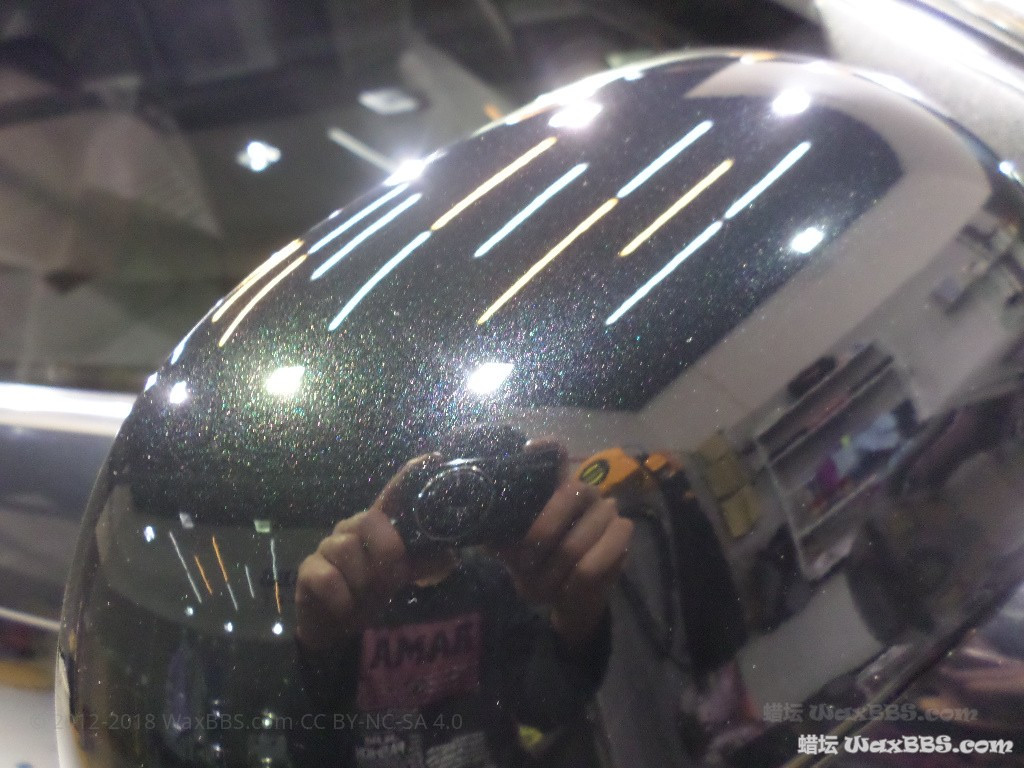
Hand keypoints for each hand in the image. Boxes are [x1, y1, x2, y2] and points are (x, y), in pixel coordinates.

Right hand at [294, 455, 437, 651]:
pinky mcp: (309, 570)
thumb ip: (422, 565)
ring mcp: (327, 547)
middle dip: (387, 554)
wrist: (332, 624)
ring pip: (347, 552)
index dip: (410, 476)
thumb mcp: (399, 578)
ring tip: (366, 598)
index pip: (394, 495)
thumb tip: (450, 555)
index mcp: (377, 526)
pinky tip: (346, 607)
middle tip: (392, 581)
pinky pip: (328, 579)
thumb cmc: (368, 591)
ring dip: (364, 582)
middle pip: (371, 521)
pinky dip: (343, 598)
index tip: (433, 459)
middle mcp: (351, 528)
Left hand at [497, 441, 633, 649]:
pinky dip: (573, 584)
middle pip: (567, 495)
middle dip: (540, 538)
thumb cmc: (536, 564)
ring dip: (553, 573)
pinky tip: (567, 589)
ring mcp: (607, 508)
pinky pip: (593, 563)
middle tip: (524, 564)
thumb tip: (478, 526)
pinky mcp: (622, 532)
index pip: (556, 453)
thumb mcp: (511, 549)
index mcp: (553, 486)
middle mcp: (582, 488)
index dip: (546, 447)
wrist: (568, 595)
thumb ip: (498, 535)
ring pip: (574, 543)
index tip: (529, 449)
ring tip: (543, 587)